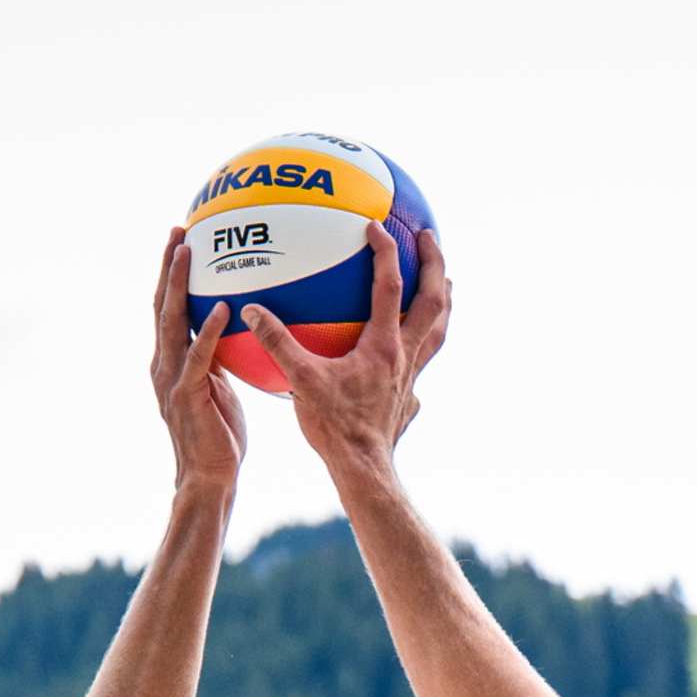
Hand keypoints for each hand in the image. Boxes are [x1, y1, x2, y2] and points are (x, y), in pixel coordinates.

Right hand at [151, 231, 244, 491]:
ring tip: (189, 253)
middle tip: (179, 230)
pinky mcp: (187, 396)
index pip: (167, 308)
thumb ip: (219, 358)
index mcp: (170, 360)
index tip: (182, 240)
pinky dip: (206, 331)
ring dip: (178, 285)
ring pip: (171, 322)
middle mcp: (164, 364)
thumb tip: (237, 331)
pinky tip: (219, 308)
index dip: (171, 274)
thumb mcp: (220, 387)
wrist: (210, 477)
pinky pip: (198, 357)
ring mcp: (171, 379)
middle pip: (161, 304)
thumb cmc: (220, 436)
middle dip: (169, 266)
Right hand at [238, 225, 450, 476]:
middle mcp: (405, 356)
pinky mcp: (409, 396)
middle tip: (429, 236)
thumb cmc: (334, 426)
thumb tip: (252, 310)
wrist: (363, 470)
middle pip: (433, 301)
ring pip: (438, 329)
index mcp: (383, 345)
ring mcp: (412, 377)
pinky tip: (415, 344)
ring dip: (443, 300)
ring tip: (444, 280)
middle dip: (434, 263)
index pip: (390, 286)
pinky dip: (425, 342)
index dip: (384, 251)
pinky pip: (424, 360)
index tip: (375, 226)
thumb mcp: (301, 381)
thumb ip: (277, 342)